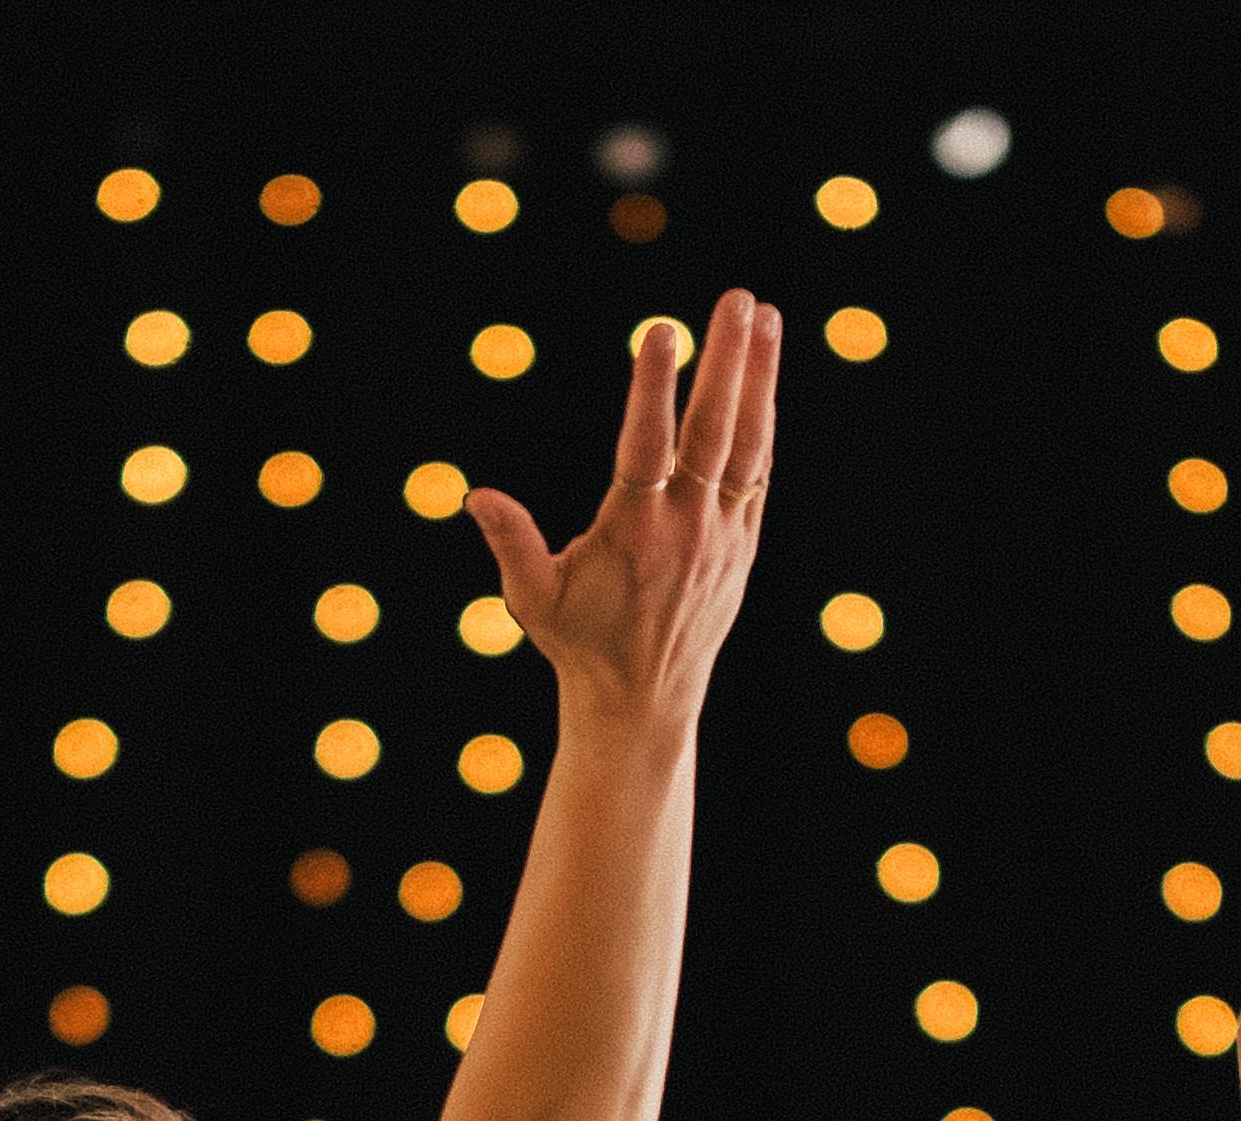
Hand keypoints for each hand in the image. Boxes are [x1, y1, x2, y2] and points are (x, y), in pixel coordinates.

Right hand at [468, 290, 779, 728]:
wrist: (643, 702)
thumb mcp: (533, 597)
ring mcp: (722, 535)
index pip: (646, 445)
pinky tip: (763, 383)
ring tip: (766, 317)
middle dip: (727, 359)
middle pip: (714, 429)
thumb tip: (474, 495)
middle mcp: (686, 528)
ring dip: (758, 377)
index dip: (653, 386)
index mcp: (633, 533)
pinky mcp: (742, 544)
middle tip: (739, 298)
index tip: (662, 330)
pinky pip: (758, 472)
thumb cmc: (580, 645)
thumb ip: (510, 541)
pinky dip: (762, 425)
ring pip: (748, 444)